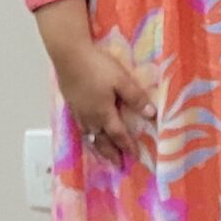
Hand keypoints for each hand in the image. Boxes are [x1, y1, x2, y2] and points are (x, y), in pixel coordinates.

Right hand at [52, 42, 151, 163]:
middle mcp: (90, 117)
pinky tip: (87, 134)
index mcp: (104, 113)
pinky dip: (87, 137)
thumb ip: (135, 97)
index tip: (135, 157)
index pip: (119, 135)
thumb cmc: (97, 66)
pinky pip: (80, 128)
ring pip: (89, 136)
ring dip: (98, 148)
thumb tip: (151, 114)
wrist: (68, 56)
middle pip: (102, 140)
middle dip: (111, 154)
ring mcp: (78, 112)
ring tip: (103, 156)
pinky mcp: (71, 105)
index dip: (127, 146)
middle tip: (118, 165)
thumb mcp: (121, 80)